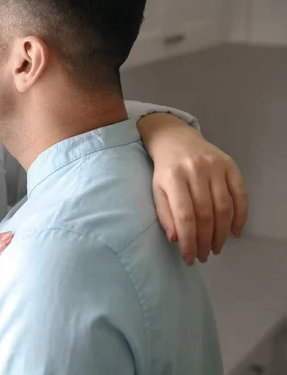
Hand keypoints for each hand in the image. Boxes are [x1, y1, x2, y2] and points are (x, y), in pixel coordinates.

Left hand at [146, 123, 247, 264]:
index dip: (189, 241)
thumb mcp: (157, 190)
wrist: (175, 139)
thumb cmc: (165, 170)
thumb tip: (175, 239)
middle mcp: (195, 170)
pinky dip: (240, 216)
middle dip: (205, 240)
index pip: (184, 216)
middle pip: (205, 214)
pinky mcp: (230, 164)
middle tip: (204, 256)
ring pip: (224, 207)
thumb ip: (164, 214)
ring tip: (216, 248)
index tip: (189, 258)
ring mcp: (215, 166)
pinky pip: (240, 194)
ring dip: (222, 233)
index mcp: (173, 178)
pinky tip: (235, 232)